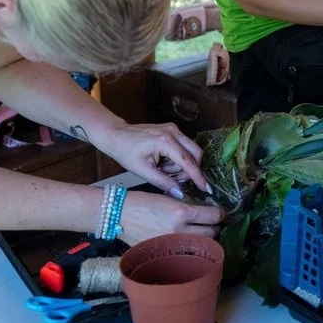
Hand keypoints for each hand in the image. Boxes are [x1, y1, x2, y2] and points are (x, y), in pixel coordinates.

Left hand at [97, 122, 212, 197]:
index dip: (198, 177)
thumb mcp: (142, 171)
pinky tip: (163, 162)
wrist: (116, 134)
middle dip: (189, 170)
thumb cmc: (125, 152)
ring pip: (191, 151)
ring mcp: (174, 129)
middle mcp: (173, 132)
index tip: (206, 189)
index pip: (188, 162)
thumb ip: (163, 182)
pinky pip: (184, 147)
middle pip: (196, 154)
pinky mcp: (173, 130)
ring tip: (162, 169)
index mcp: (165, 141)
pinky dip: (178, 158)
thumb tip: (180, 193)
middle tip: (173, 179)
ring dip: (181, 165)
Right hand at [118, 191, 225, 245]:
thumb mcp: (170, 200)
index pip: (213, 216)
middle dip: (215, 227)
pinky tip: (190, 245)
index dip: (221, 214)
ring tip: (203, 234)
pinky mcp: (164, 253)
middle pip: (212, 233)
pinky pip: (186, 254)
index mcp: (182, 212)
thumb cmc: (144, 202)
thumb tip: (207, 214)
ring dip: (206, 239)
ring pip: (201, 245)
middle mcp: (179, 230)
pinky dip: (191, 249)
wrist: (120, 215)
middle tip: (213, 224)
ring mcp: (171, 244)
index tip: (221, 214)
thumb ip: (189, 208)